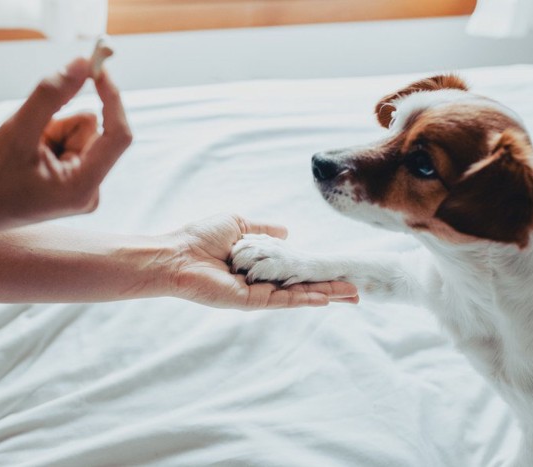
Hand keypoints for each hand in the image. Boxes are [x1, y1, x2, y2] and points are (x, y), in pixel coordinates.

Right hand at [0, 58, 131, 238]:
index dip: (111, 99)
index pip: (118, 135)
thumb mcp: (15, 131)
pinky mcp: (70, 182)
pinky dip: (46, 139)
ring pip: (78, 132)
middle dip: (60, 122)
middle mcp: (90, 190)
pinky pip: (68, 142)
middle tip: (29, 136)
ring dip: (49, 130)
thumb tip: (83, 64)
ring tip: (22, 153)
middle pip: (92, 131)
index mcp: (84, 186)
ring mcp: (81, 187)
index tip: (96, 68)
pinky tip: (24, 159)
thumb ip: (51, 96)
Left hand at [169, 214, 358, 309]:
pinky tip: (326, 299)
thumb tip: (287, 231)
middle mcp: (260, 282)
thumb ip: (263, 230)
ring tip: (351, 295)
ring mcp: (256, 293)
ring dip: (325, 294)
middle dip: (329, 288)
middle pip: (302, 286)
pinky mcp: (249, 301)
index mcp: (257, 265)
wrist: (177, 254)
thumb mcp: (238, 225)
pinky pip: (282, 300)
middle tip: (355, 290)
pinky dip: (305, 300)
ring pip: (297, 294)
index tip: (338, 270)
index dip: (316, 271)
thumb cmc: (200, 238)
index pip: (294, 269)